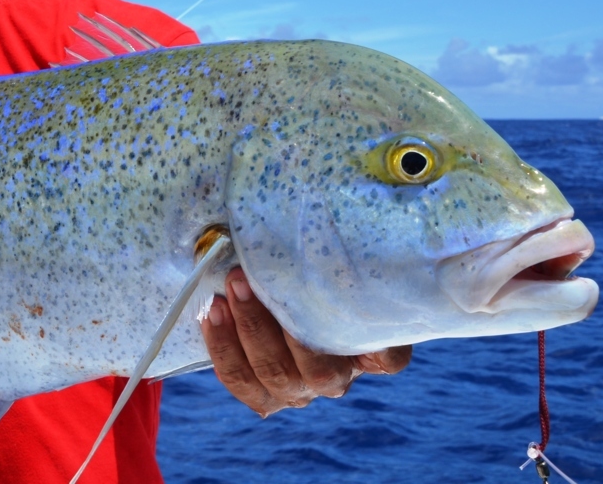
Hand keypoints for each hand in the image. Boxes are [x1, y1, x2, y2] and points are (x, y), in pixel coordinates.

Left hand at [201, 267, 411, 415]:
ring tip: (227, 294)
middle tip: (247, 278)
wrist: (259, 284)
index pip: (390, 359)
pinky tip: (213, 315)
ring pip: (280, 378)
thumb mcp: (323, 254)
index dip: (373, 344)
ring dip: (249, 332)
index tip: (341, 298)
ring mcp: (302, 389)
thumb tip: (326, 205)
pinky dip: (225, 350)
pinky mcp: (267, 396)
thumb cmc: (304, 264)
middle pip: (321, 372)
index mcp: (370, 347)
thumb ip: (332, 246)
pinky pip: (244, 383)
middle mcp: (339, 376)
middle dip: (282, 323)